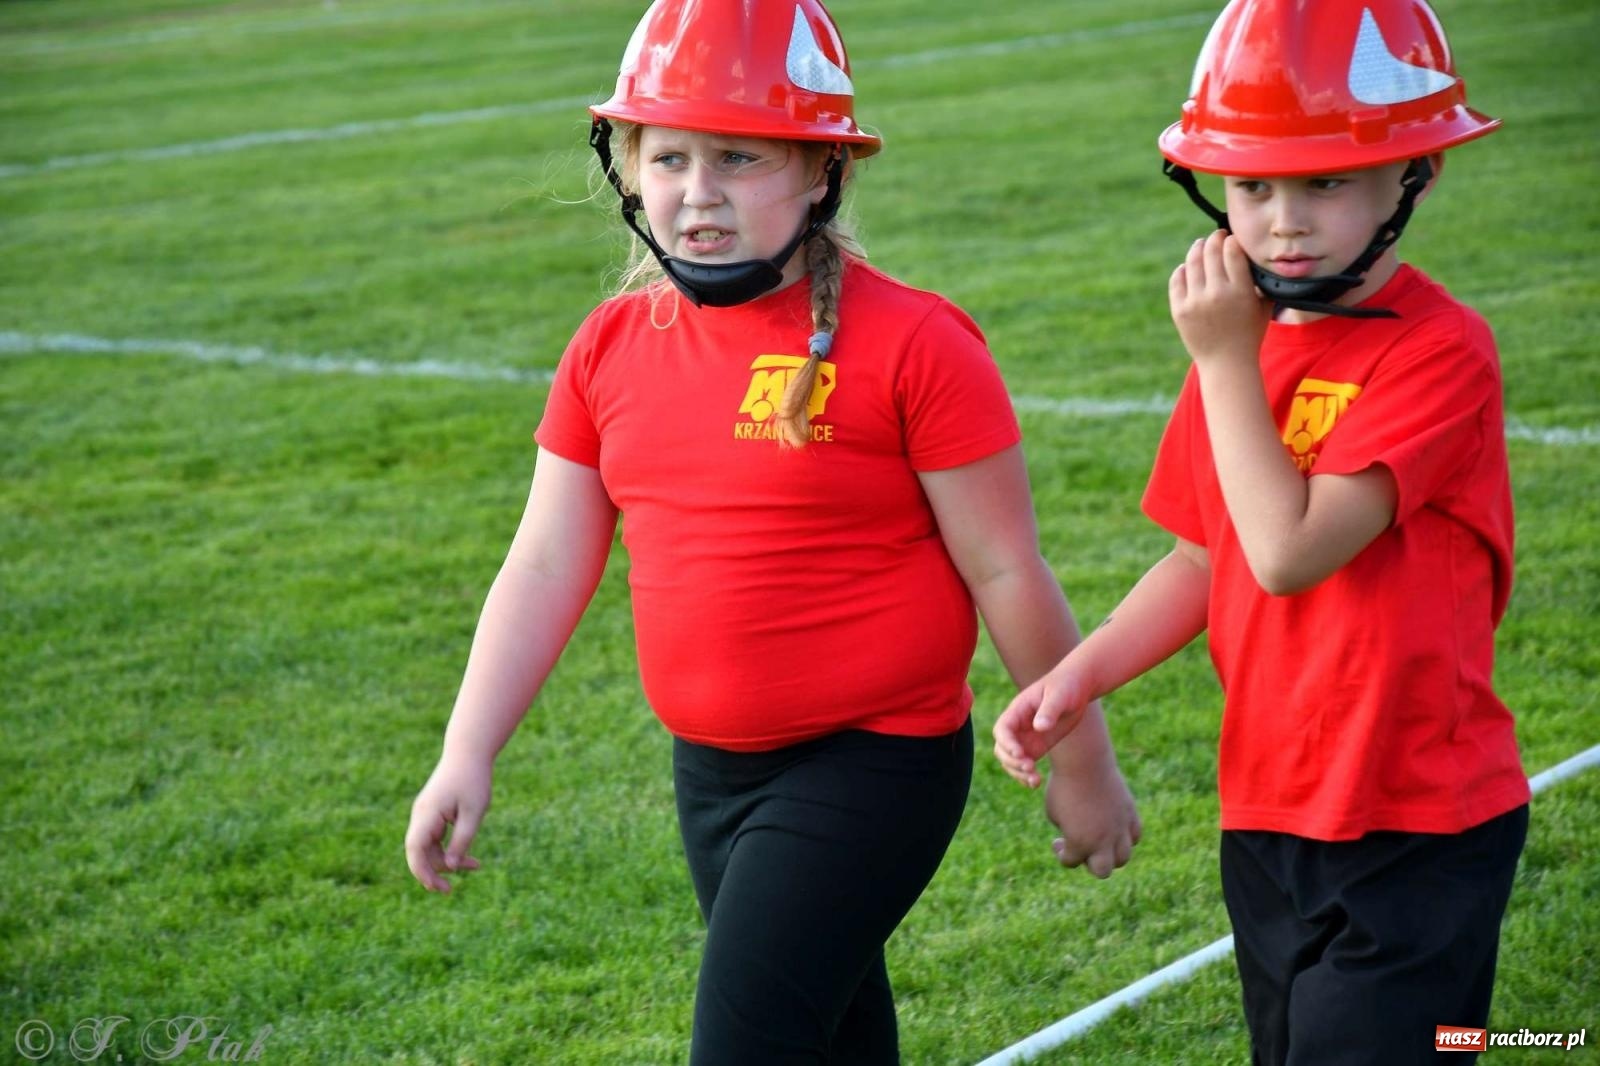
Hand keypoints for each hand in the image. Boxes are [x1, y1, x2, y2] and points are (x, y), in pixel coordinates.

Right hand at [405, 757, 490, 892]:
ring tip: (475, 866)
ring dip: (446, 860)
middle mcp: (420, 815)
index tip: (436, 887)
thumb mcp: (474, 812)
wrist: (468, 752)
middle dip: (432, 872)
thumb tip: (451, 867)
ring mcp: (424, 815)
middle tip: (449, 890)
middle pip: (419, 852)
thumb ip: (462, 840)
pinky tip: (469, 857)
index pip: (415, 848)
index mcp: (427, 813)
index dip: (421, 871)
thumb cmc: (474, 780)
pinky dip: (449, 849)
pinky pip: (435, 839)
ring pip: (428, 848)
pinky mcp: (432, 814)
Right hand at [992, 663, 1093, 788]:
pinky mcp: (1037, 747)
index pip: (1002, 729)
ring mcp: (1025, 738)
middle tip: (1030, 767)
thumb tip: (1039, 727)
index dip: (1006, 743)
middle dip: (1012, 761)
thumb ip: (1049, 710)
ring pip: (1011, 760)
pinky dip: (1026, 775)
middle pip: (1002, 748)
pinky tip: (1035, 782)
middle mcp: (1017, 726)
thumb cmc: (1066, 685)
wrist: (1078, 688)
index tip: (1020, 753)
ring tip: (1034, 780)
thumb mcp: (1059, 695)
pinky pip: (1025, 764)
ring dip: (1018, 772)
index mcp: (1017, 710)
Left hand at [1044, 759, 1141, 878]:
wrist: (1084, 761)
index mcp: (1080, 842)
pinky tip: (1112, 825)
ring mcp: (1120, 828)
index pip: (1070, 862)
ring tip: (1099, 839)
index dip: (1061, 853)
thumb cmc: (1063, 786)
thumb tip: (1078, 839)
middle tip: (1082, 846)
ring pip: (1123, 857)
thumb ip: (1068, 833)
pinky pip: (1134, 835)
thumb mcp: (1054, 813)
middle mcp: (1103, 840)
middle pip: (1103, 871)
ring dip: (1110, 854)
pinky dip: (1125, 836)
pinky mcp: (1130, 813)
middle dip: (1090, 862)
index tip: (1057, 841)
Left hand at [1169, 230, 1270, 363]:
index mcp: (1240, 292)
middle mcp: (1216, 294)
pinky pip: (1177, 280)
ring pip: (1192, 262)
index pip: (1232, 251)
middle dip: (1214, 239)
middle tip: (1217, 236)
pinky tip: (1187, 267)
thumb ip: (1260, 283)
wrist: (1226, 363)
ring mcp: (1195, 302)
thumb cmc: (1249, 334)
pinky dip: (1182, 269)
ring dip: (1197, 249)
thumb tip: (1253, 257)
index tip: (1232, 238)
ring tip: (1201, 245)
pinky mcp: (1180, 310)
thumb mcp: (1263, 307)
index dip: (1232, 240)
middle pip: (1211, 252)